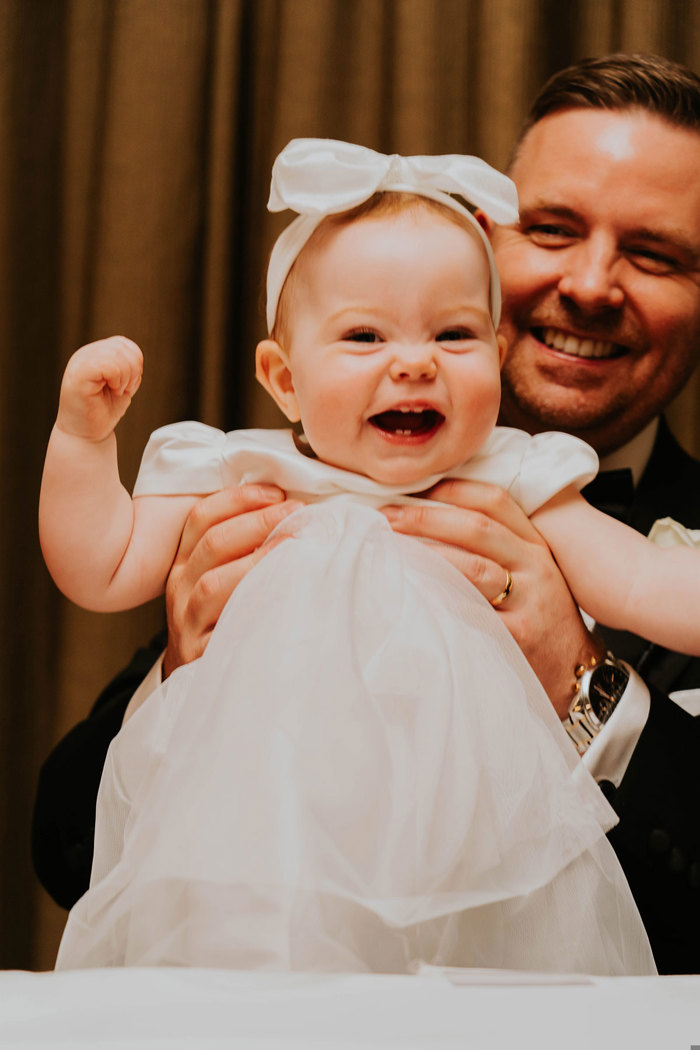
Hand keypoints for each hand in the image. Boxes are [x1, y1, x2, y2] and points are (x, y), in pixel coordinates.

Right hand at [56, 336, 142, 441]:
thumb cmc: (102, 411)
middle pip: (122, 346)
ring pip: (117, 354)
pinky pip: (109, 366)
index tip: (129, 382)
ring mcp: (80, 363)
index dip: (135, 361)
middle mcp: (85, 354)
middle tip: (124, 389)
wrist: (85, 434)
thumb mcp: (122, 384)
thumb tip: (137, 355)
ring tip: (117, 391)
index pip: (123, 342)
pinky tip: (113, 391)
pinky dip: (118, 381)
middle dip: (133, 370)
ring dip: (126, 377)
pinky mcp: (79, 375)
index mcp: (94, 354)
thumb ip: (127, 366)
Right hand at [163, 484, 303, 676]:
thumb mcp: (219, 578)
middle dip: (258, 521)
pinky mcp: (201, 653)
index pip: (202, 518)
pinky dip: (253, 607)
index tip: (277, 492)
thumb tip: (289, 508)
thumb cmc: (220, 618)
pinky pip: (226, 628)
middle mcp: (180, 587)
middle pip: (212, 543)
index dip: (239, 499)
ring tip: (293, 545)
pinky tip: (283, 594)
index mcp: (184, 562)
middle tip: (297, 513)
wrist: (196, 679)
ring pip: (212, 585)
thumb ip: (240, 547)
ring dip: (257, 560)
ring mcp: (187, 621)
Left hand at [381, 479, 602, 716]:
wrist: (577, 671)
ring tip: (390, 551)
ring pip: (473, 567)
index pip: (495, 502)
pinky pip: (473, 612)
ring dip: (426, 555)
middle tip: (386, 517)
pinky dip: (441, 600)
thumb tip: (434, 520)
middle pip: (477, 528)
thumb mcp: (532, 573)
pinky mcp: (519, 635)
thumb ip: (497, 547)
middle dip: (426, 518)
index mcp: (534, 545)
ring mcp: (529, 601)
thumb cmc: (542, 619)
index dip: (453, 490)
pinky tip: (413, 593)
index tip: (414, 487)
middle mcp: (534, 566)